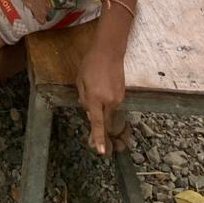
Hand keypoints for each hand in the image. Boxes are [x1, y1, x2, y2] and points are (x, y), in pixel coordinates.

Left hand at [77, 42, 127, 156]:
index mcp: (96, 97)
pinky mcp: (122, 95)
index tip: (102, 151)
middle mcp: (109, 100)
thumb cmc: (90, 64)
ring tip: (94, 89)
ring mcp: (118, 98)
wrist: (109, 51)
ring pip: (107, 112)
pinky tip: (101, 87)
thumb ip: (84, 99)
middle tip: (92, 138)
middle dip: (99, 129)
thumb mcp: (81, 81)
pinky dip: (106, 102)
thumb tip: (90, 114)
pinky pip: (112, 104)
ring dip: (101, 109)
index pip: (97, 122)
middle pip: (104, 121)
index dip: (98, 137)